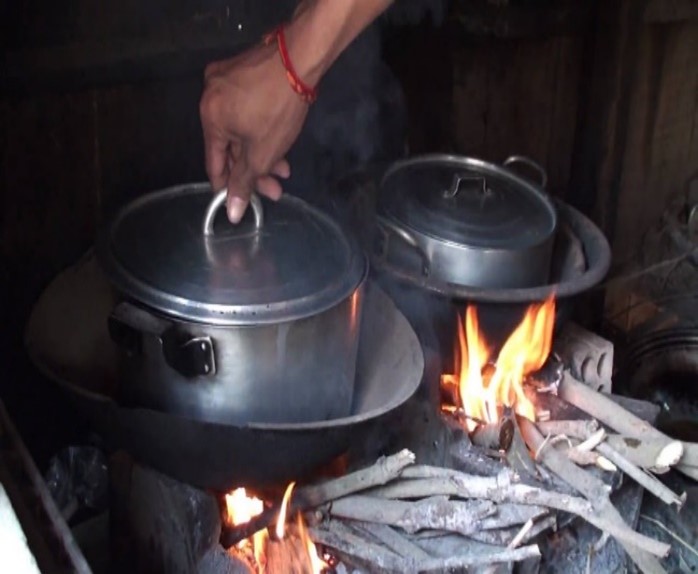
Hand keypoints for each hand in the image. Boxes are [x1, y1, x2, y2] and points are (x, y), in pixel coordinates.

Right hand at [200, 42, 307, 222]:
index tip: (239, 203)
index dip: (227, 186)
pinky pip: (247, 110)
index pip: (214, 163)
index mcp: (209, 118)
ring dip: (262, 153)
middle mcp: (210, 97)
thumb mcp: (261, 153)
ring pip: (242, 129)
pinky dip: (260, 130)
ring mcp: (226, 81)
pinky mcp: (244, 73)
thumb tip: (231, 211)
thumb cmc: (278, 108)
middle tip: (275, 190)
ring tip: (284, 170)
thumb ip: (244, 183)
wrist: (299, 58)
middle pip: (231, 147)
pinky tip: (279, 144)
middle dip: (254, 170)